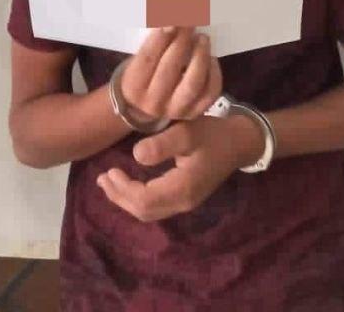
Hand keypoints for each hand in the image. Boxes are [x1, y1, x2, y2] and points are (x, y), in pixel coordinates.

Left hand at [97, 113, 263, 221]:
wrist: (241, 141)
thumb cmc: (213, 134)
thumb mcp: (188, 132)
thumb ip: (162, 144)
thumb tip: (135, 156)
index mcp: (182, 188)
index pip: (143, 199)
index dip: (122, 189)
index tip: (108, 170)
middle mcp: (182, 202)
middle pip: (144, 211)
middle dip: (120, 197)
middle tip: (102, 178)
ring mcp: (186, 202)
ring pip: (149, 211)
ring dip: (127, 199)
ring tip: (110, 182)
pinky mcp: (187, 197)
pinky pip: (157, 206)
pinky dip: (139, 198)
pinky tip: (131, 184)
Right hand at [119, 27, 221, 123]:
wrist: (144, 106)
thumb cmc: (143, 73)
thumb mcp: (139, 59)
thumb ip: (154, 43)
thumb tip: (174, 18)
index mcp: (134, 85)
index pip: (147, 58)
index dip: (160, 38)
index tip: (172, 20)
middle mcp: (153, 101)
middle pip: (170, 69)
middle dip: (182, 41)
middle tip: (190, 22)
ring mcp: (175, 110)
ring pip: (192, 84)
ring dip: (200, 57)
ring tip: (203, 38)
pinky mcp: (194, 113)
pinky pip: (209, 93)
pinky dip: (214, 73)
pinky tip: (211, 57)